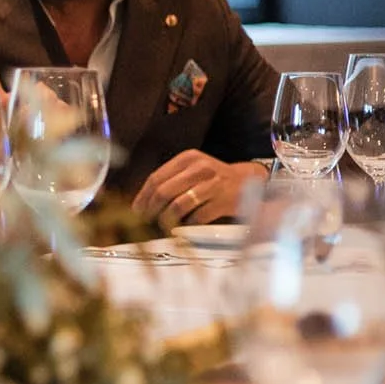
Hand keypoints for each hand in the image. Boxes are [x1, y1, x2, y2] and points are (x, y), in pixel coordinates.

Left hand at [133, 152, 260, 225]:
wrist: (247, 182)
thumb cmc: (212, 179)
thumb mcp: (192, 170)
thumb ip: (170, 180)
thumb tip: (142, 202)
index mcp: (188, 158)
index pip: (156, 178)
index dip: (143, 196)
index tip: (136, 210)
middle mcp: (200, 168)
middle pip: (164, 192)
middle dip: (151, 210)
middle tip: (145, 221)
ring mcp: (213, 184)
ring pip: (178, 205)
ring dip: (167, 219)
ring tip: (163, 225)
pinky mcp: (223, 201)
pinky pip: (197, 217)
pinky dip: (187, 224)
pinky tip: (184, 225)